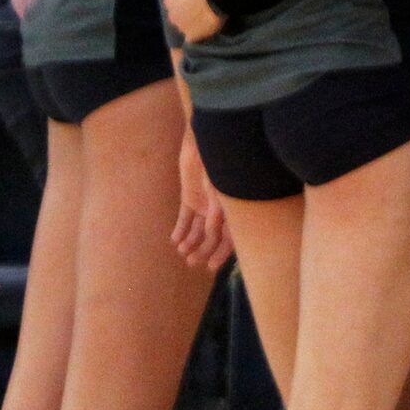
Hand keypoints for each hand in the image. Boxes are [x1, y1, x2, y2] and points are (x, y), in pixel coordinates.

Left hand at [164, 0, 223, 43]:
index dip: (184, 4)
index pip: (173, 5)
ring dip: (193, 27)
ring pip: (185, 29)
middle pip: (177, 18)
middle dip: (186, 17)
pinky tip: (207, 34)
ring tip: (206, 24)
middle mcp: (171, 14)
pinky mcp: (191, 36)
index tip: (194, 3)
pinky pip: (194, 39)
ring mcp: (180, 27)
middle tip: (201, 14)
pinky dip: (199, 37)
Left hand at [172, 131, 231, 271]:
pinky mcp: (190, 198)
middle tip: (192, 263)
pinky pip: (185, 218)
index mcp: (234, 211)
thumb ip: (218, 210)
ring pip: (198, 230)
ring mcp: (205, 205)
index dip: (221, 253)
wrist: (204, 143)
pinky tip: (175, 241)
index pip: (230, 238)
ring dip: (191, 242)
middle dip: (203, 251)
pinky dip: (180, 230)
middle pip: (213, 237)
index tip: (211, 267)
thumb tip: (214, 232)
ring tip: (182, 252)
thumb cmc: (218, 165)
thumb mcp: (220, 188)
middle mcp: (221, 211)